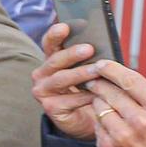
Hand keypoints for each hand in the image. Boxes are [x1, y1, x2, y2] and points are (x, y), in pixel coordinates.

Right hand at [31, 22, 102, 139]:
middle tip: (89, 48)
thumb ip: (90, 57)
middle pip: (55, 60)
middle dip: (72, 54)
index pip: (50, 43)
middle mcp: (42, 74)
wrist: (87, 119)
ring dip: (80, 74)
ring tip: (96, 70)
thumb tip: (103, 42)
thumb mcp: (89, 69)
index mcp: (52, 60)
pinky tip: (96, 94)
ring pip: (60, 79)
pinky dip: (84, 97)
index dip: (55, 34)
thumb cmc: (90, 89)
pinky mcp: (50, 108)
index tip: (65, 26)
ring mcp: (43, 91)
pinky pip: (68, 100)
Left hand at [84, 60, 145, 146]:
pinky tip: (105, 122)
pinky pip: (97, 127)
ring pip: (100, 108)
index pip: (130, 80)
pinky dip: (99, 122)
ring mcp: (121, 136)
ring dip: (98, 102)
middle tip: (93, 80)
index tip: (102, 64)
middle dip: (99, 83)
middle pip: (111, 92)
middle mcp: (140, 120)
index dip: (112, 69)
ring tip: (100, 101)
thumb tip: (126, 80)